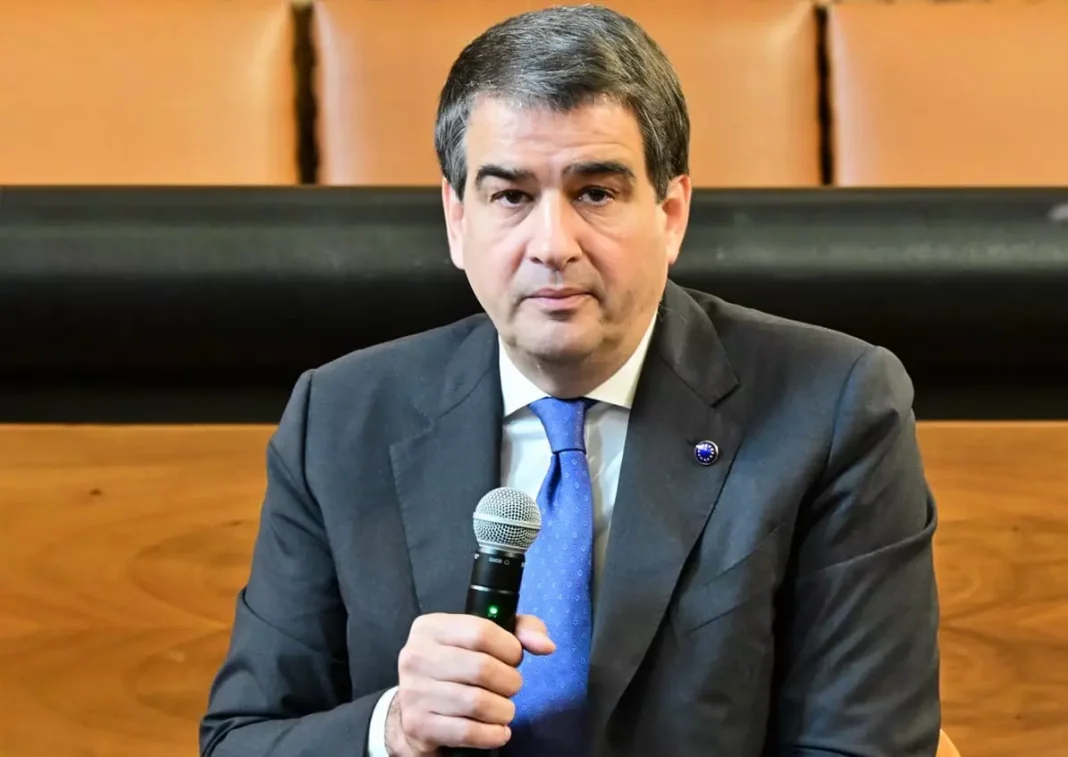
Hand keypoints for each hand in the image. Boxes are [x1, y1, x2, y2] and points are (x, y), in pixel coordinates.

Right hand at [385, 613, 554, 755]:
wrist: (417, 708)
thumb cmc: (458, 667)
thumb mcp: (484, 638)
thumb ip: (520, 631)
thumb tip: (546, 645)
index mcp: (431, 627)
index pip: (481, 631)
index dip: (509, 648)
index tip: (514, 659)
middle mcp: (416, 656)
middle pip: (482, 668)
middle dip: (509, 682)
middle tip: (511, 687)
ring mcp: (414, 692)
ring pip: (477, 702)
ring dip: (503, 710)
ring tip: (503, 709)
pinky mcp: (418, 725)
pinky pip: (467, 732)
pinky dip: (492, 734)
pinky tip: (497, 730)